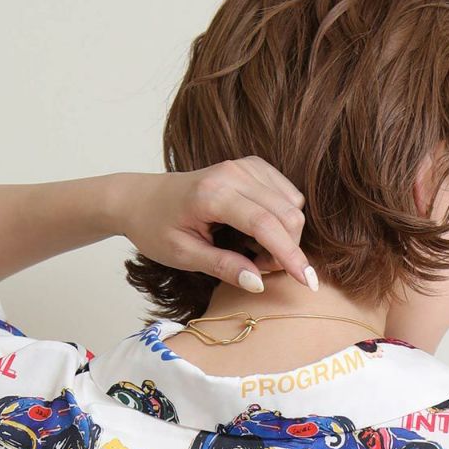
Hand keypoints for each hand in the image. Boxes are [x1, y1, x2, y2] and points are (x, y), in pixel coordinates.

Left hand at [116, 158, 314, 290]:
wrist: (140, 198)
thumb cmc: (156, 229)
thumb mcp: (183, 256)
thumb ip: (223, 267)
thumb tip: (259, 283)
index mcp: (213, 194)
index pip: (266, 225)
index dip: (291, 256)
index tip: (308, 283)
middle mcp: (233, 173)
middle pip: (288, 214)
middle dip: (285, 249)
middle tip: (256, 267)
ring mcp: (244, 165)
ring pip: (292, 204)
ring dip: (284, 235)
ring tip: (251, 250)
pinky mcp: (252, 166)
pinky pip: (286, 194)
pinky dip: (281, 218)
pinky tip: (257, 231)